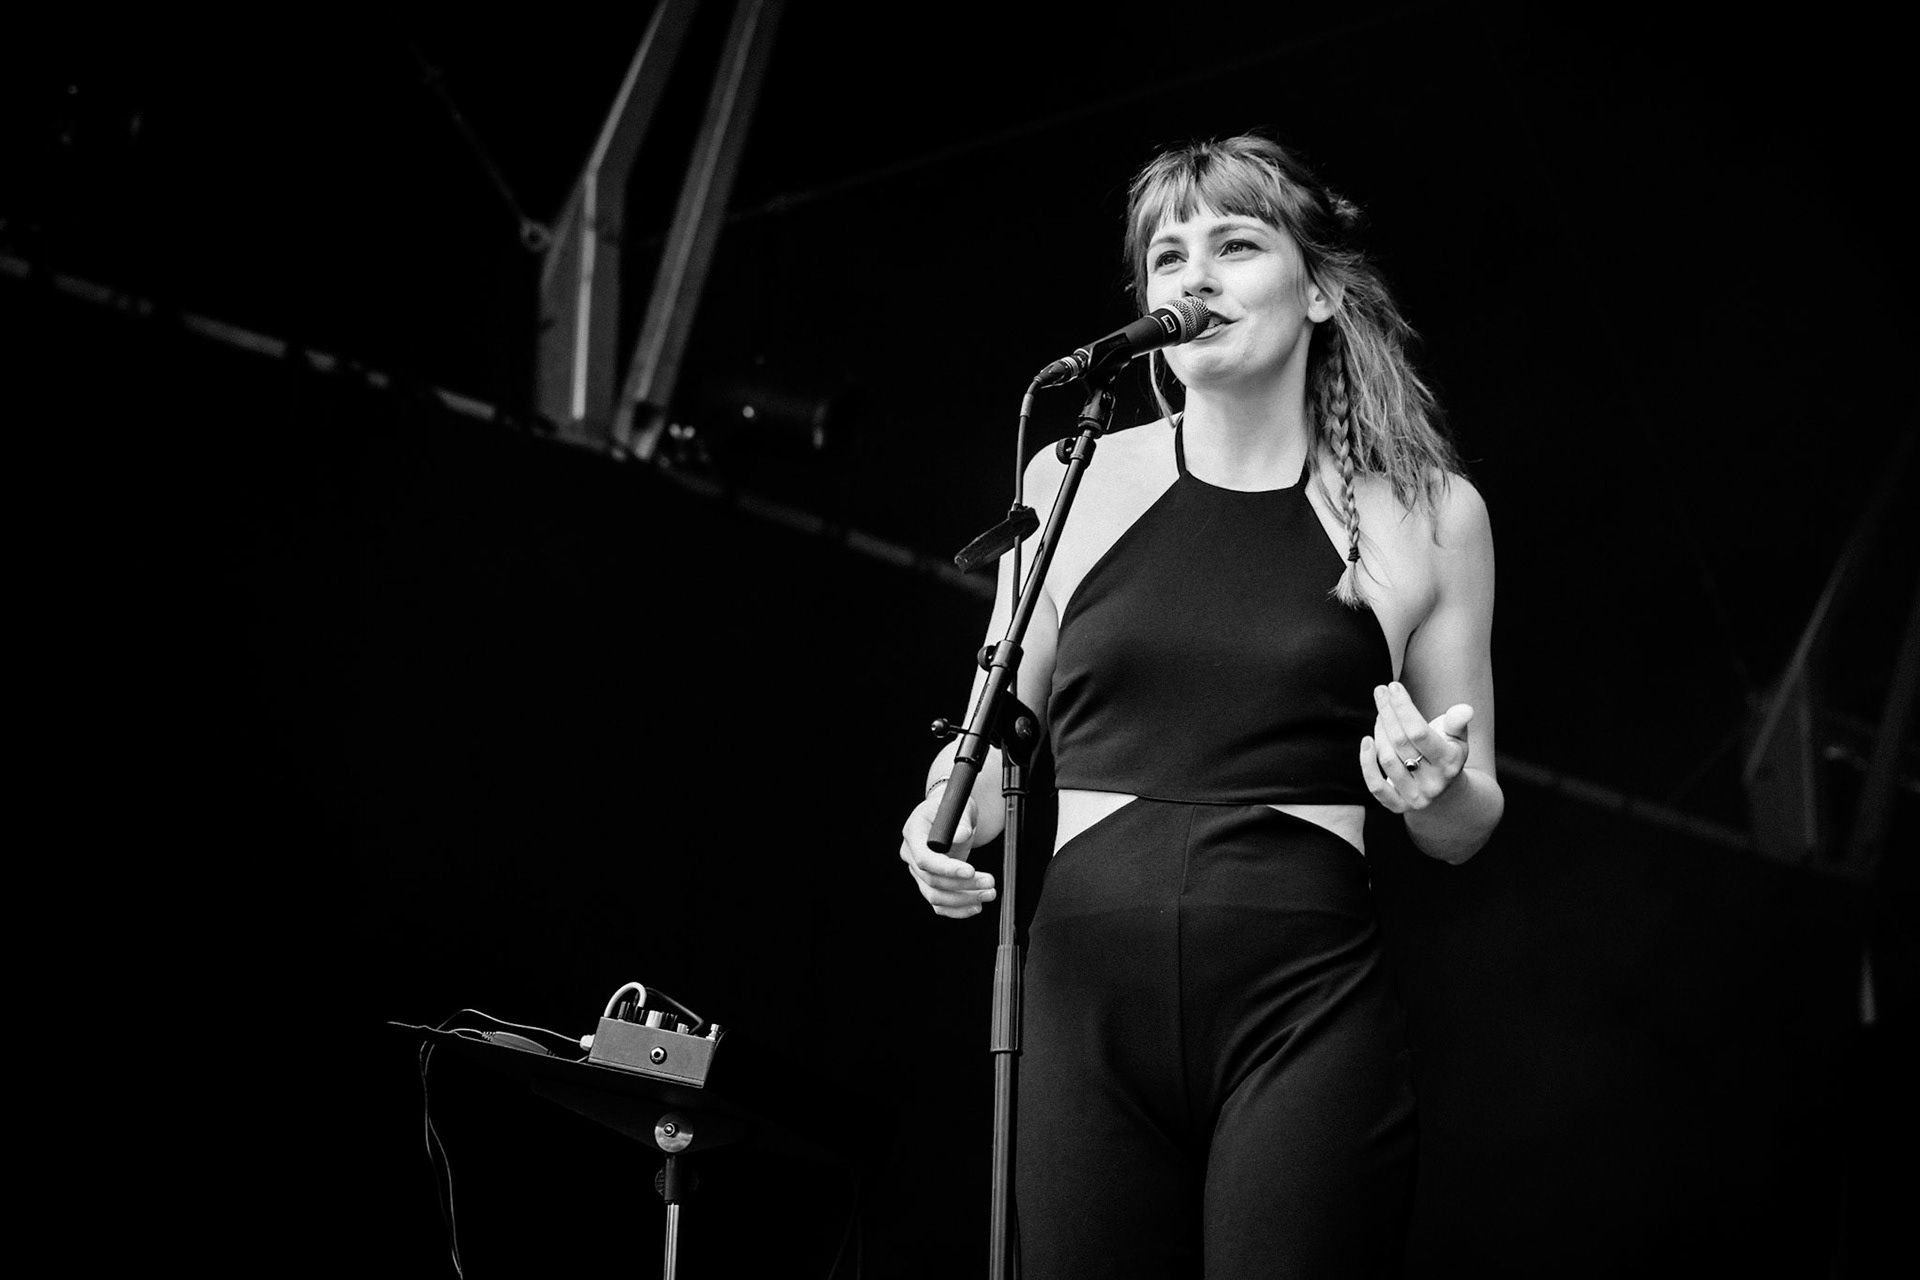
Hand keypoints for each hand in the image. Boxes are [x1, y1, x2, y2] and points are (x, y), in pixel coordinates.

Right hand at [898, 786, 996, 918]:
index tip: (971, 871)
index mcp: (913, 832)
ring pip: (935, 896)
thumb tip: (961, 836)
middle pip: (932, 880)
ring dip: (964, 899)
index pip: (924, 859)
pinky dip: (957, 910)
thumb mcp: (959, 807)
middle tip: (990, 882)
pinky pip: (939, 904)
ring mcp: (918, 872)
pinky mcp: (929, 884)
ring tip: (988, 894)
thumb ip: (961, 821)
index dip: (946, 868)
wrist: (950, 816)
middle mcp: (911, 854)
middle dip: (963, 885)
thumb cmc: (951, 808)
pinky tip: (975, 907)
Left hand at [1360, 681, 1471, 813]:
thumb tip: (1465, 709)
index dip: (1403, 707)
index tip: (1393, 687)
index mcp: (1449, 762)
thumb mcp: (1457, 738)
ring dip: (1379, 731)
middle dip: (1387, 713)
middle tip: (1380, 692)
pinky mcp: (1397, 806)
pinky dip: (1366, 763)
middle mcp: (1433, 782)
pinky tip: (1366, 741)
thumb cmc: (1446, 754)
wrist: (1445, 793)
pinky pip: (1375, 786)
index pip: (1419, 732)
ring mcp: (1415, 796)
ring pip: (1387, 759)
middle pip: (1400, 742)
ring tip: (1380, 714)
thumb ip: (1457, 723)